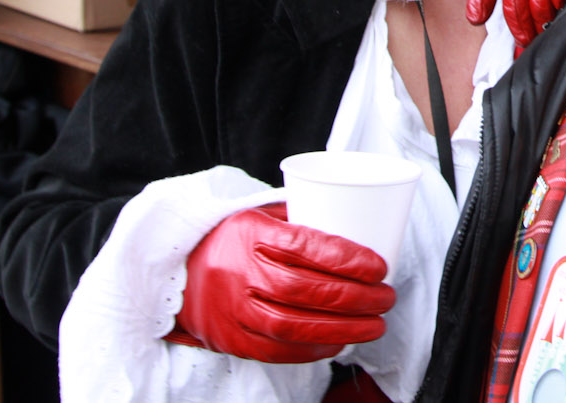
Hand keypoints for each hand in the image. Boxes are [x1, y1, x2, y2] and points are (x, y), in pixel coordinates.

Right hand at [168, 203, 393, 363]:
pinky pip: (276, 351)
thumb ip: (304, 218)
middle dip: (355, 297)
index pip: (304, 246)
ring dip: (342, 328)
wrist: (179, 272)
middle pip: (304, 289)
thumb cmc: (234, 239)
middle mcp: (239, 272)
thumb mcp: (263, 214)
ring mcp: (233, 310)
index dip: (347, 259)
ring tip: (375, 324)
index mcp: (250, 233)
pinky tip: (340, 342)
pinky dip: (313, 350)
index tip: (379, 266)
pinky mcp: (231, 339)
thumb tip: (363, 222)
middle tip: (386, 297)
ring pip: (293, 325)